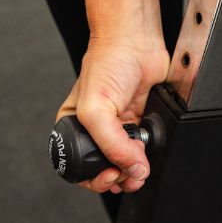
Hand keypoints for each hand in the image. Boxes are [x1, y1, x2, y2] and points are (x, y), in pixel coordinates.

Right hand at [56, 35, 168, 193]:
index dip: (94, 178)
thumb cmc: (107, 64)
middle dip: (117, 176)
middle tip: (125, 172)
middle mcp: (95, 130)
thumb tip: (132, 169)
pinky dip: (147, 154)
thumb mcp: (96, 109)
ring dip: (133, 170)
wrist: (136, 44)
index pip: (79, 165)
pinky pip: (144, 150)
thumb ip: (111, 144)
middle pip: (104, 168)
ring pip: (126, 163)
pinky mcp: (140, 124)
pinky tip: (146, 149)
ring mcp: (119, 128)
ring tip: (137, 165)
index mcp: (74, 127)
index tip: (109, 176)